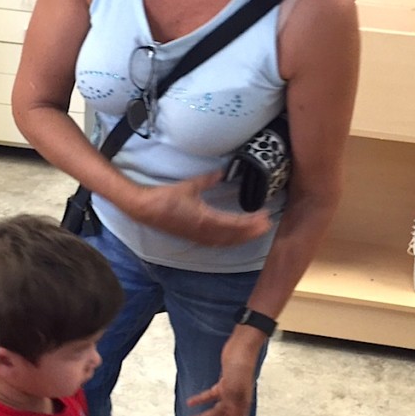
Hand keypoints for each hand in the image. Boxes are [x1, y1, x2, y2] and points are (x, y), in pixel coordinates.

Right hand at [132, 171, 271, 245]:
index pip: (234, 223)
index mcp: (205, 218)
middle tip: (268, 224)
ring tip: (258, 231)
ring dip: (243, 237)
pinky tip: (237, 239)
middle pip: (234, 235)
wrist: (146, 210)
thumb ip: (208, 180)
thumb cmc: (166, 197)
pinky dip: (230, 242)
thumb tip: (222, 172)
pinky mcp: (194, 238)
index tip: (264, 216)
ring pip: (227, 241)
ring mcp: (199, 237)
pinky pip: (217, 243)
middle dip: (252, 231)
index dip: (250, 222)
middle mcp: (204, 231)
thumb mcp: (189, 186)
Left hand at [185, 351, 254, 415]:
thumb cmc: (241, 369)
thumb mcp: (235, 392)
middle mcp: (237, 402)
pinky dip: (201, 400)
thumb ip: (233, 409)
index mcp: (242, 406)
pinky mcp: (224, 383)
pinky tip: (190, 402)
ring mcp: (231, 393)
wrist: (241, 348)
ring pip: (216, 410)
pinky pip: (211, 396)